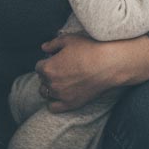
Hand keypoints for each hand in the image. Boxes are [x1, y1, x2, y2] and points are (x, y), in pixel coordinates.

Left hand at [34, 34, 148, 111]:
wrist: (109, 64)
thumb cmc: (89, 49)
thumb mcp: (69, 40)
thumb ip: (53, 44)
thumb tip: (44, 48)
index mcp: (48, 67)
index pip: (39, 66)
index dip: (47, 62)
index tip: (55, 60)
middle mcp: (51, 83)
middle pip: (42, 80)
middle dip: (48, 75)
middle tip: (60, 70)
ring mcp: (61, 95)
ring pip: (46, 94)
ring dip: (50, 88)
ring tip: (60, 82)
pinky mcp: (71, 104)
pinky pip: (53, 108)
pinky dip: (54, 103)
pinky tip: (61, 96)